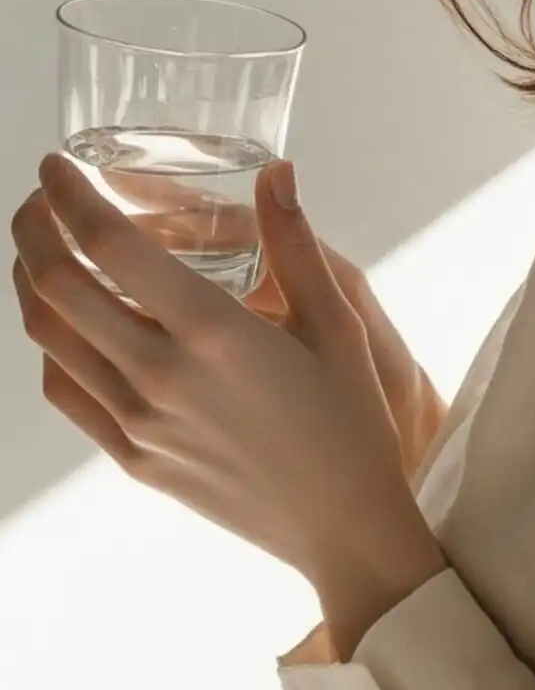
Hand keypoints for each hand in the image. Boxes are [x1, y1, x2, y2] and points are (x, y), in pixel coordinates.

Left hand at [11, 155, 444, 657]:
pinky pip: (66, 391)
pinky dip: (52, 344)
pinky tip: (73, 322)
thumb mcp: (335, 323)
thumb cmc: (348, 419)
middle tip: (43, 197)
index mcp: (214, 333)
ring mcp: (139, 424)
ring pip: (49, 339)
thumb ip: (295, 240)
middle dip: (35, 228)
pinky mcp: (132, 460)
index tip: (56, 163)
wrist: (341, 525)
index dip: (70, 194)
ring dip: (32, 281)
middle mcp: (161, 376)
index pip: (110, 246)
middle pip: (58, 286)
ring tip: (45, 249)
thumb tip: (276, 170)